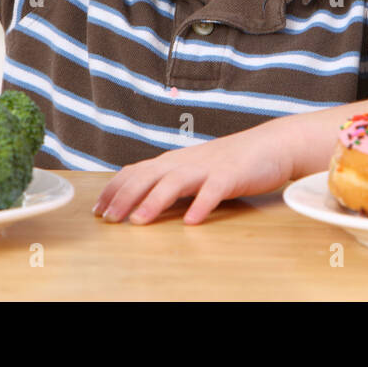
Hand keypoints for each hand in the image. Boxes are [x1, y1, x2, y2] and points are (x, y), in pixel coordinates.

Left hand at [91, 117, 297, 224]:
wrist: (269, 145)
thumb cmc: (229, 161)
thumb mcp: (192, 169)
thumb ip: (168, 181)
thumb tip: (139, 199)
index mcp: (173, 162)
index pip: (135, 172)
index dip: (114, 189)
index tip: (97, 210)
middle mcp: (185, 162)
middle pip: (148, 177)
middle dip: (124, 197)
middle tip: (108, 219)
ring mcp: (207, 168)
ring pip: (175, 183)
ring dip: (154, 202)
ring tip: (138, 221)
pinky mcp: (231, 176)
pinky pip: (214, 191)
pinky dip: (201, 205)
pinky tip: (192, 221)